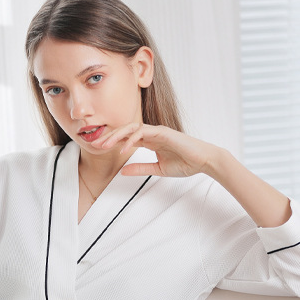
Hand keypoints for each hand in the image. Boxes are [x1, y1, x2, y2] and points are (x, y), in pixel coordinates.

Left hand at [96, 123, 219, 178]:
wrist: (203, 161)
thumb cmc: (185, 164)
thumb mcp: (157, 169)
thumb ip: (140, 168)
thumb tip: (122, 172)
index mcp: (151, 141)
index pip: (127, 138)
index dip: (113, 142)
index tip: (99, 148)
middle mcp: (152, 133)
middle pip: (126, 130)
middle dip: (110, 136)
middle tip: (96, 144)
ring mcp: (157, 131)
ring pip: (132, 127)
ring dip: (117, 135)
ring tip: (105, 145)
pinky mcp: (163, 132)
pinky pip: (143, 132)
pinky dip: (132, 139)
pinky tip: (123, 148)